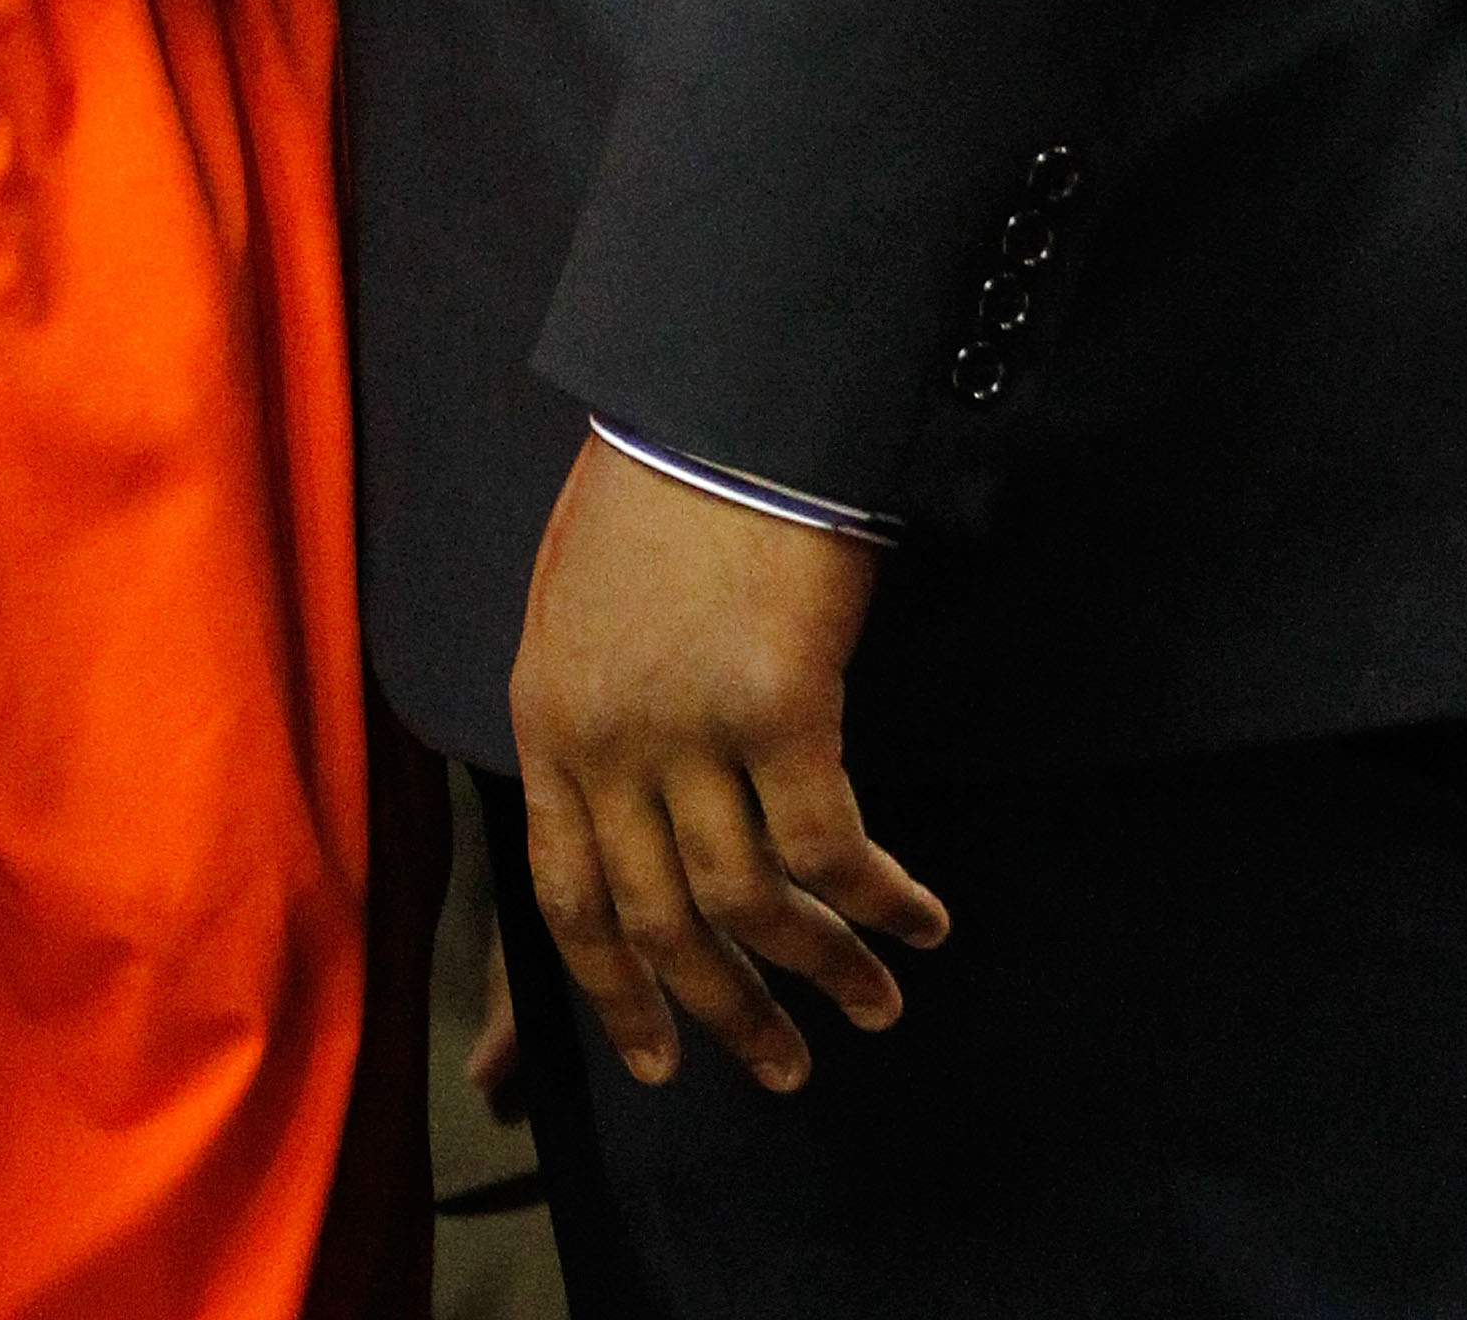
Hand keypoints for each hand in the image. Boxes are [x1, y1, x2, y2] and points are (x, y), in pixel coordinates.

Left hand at [508, 436, 946, 1095]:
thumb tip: (621, 804)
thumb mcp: (579, 607)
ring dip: (821, 969)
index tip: (659, 1061)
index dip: (616, 991)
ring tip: (876, 1005)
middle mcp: (605, 739)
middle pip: (663, 923)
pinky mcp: (777, 704)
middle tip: (786, 1068)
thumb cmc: (655, 488)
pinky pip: (829, 847)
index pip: (570, 895)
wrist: (713, 399)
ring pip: (751, 904)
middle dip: (728, 1012)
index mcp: (547, 716)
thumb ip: (591, 711)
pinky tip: (919, 917)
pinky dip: (878, 898)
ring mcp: (688, 727)